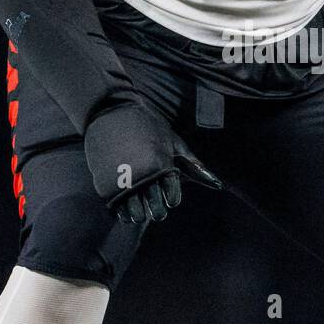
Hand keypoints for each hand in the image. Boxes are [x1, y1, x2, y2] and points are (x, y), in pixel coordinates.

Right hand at [84, 100, 221, 224]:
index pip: (172, 197)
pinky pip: (116, 210)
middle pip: (155, 208)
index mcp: (162, 165)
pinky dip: (122, 212)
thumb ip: (193, 164)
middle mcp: (143, 176)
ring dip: (139, 213)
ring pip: (135, 213)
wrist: (111, 111)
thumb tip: (218, 184)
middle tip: (155, 206)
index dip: (172, 198)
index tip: (168, 194)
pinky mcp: (105, 184)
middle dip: (158, 210)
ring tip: (139, 207)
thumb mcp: (172, 141)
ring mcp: (122, 181)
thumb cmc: (147, 126)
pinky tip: (125, 204)